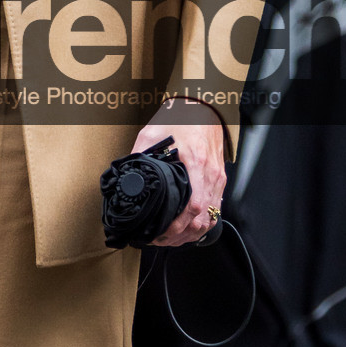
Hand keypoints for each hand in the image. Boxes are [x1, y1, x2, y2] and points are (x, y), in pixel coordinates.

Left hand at [132, 103, 225, 246]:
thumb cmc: (182, 117)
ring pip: (210, 218)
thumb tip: (126, 176)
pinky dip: (202, 223)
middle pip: (202, 219)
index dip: (176, 227)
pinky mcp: (219, 179)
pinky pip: (215, 208)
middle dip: (180, 236)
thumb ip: (140, 155)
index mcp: (196, 164)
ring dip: (191, 233)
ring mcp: (218, 178)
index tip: (160, 234)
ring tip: (172, 239)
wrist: (203, 106)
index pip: (192, 207)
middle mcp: (211, 174)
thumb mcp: (153, 133)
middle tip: (160, 241)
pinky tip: (187, 227)